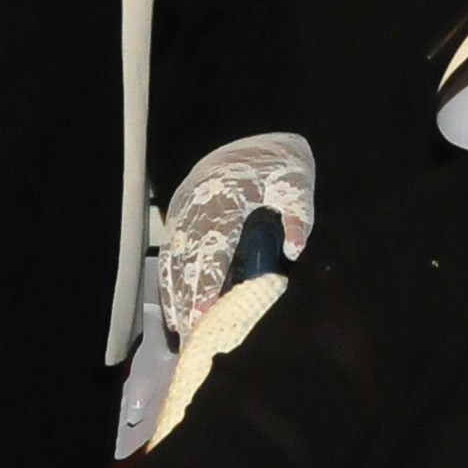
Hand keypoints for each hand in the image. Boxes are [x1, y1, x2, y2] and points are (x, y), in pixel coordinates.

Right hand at [160, 132, 316, 339]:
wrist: (249, 128)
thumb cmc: (276, 160)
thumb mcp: (294, 180)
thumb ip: (296, 214)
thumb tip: (294, 250)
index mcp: (223, 201)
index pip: (211, 248)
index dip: (205, 283)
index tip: (205, 313)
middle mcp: (196, 210)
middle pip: (185, 262)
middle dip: (187, 301)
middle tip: (193, 338)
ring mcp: (184, 215)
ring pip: (173, 262)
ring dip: (176, 298)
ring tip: (183, 334)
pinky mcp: (181, 219)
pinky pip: (170, 256)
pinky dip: (170, 284)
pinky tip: (176, 311)